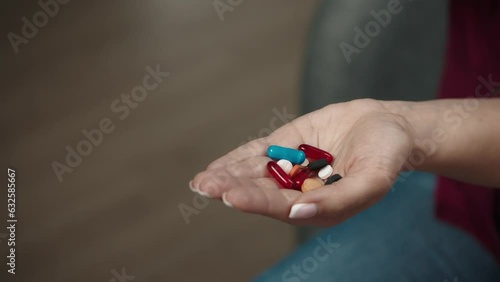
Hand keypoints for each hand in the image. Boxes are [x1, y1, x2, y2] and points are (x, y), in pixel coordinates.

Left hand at [190, 99, 414, 225]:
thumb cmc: (386, 156)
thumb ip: (337, 199)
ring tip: (203, 180)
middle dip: (233, 188)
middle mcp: (299, 189)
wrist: (389, 126)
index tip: (231, 196)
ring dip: (229, 175)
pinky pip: (259, 152)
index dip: (256, 200)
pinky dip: (239, 158)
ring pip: (255, 172)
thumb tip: (298, 211)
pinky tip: (218, 167)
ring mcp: (291, 166)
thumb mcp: (371, 180)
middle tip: (206, 186)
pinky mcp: (288, 144)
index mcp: (317, 206)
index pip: (281, 205)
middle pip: (261, 190)